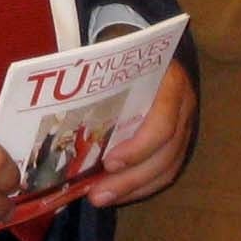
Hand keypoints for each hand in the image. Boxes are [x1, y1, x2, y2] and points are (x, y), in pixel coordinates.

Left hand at [82, 54, 195, 208]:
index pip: (163, 123)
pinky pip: (167, 171)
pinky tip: (118, 195)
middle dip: (131, 179)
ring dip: (134, 188)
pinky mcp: (179, 139)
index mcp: (170, 81)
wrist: (147, 42)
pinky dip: (142, 186)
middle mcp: (184, 105)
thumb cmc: (124, 47)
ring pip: (168, 167)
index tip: (109, 163)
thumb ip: (95, 73)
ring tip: (102, 199)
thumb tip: (55, 100)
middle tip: (98, 195)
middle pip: (166, 153)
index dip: (138, 148)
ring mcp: (185, 123)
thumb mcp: (112, 51)